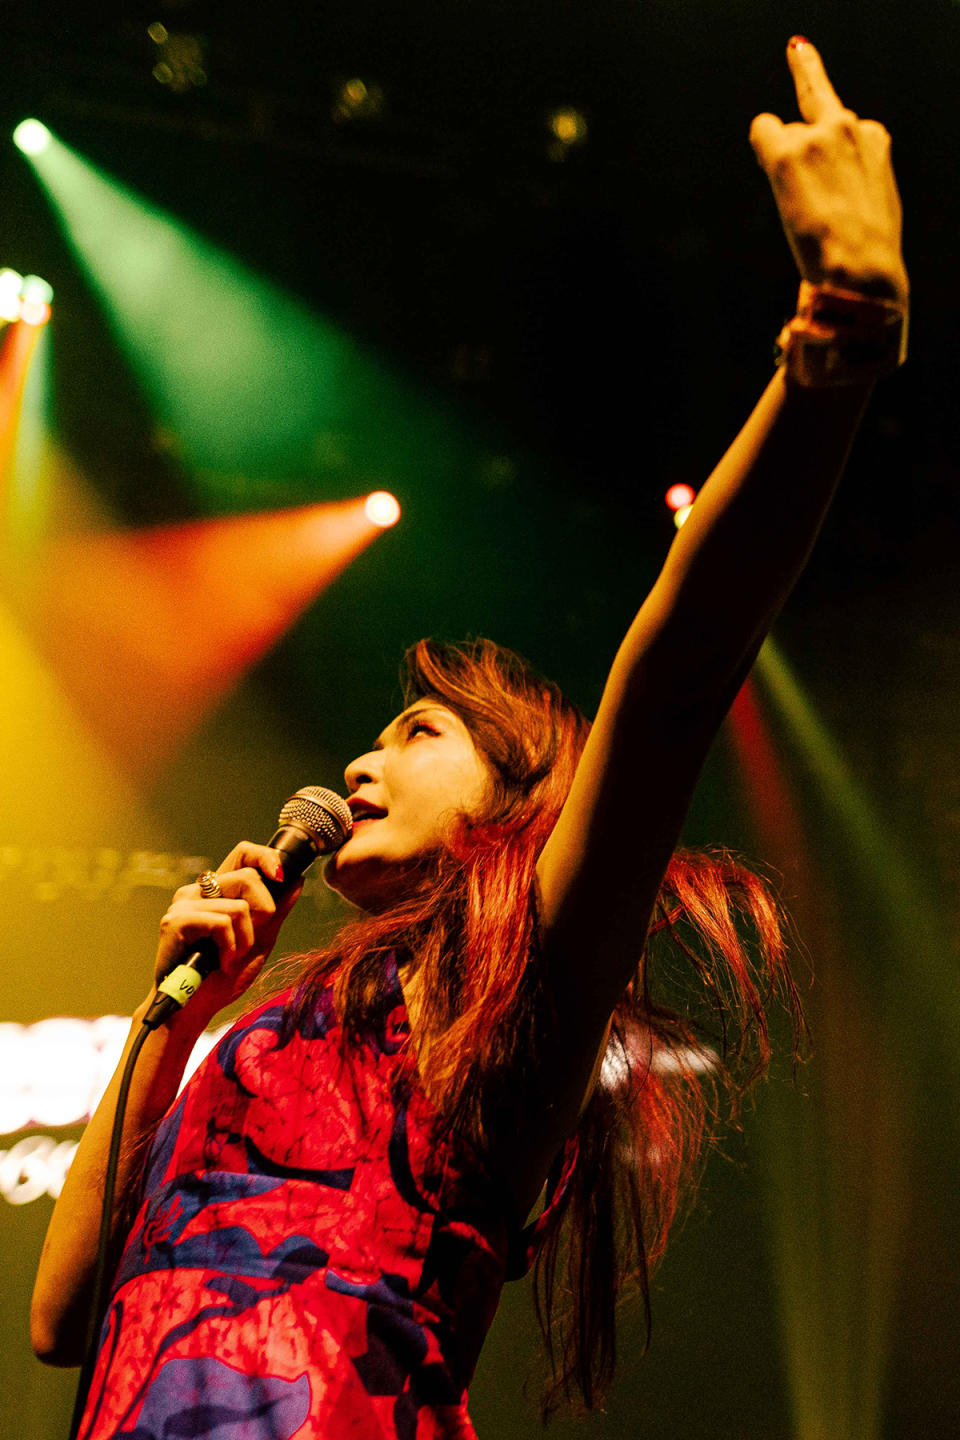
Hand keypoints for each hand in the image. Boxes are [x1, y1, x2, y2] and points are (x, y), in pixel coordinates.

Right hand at [152, 842, 302, 1021]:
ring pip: (240, 905)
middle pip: (249, 876)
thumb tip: (297, 878)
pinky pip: (222, 923)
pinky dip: (230, 948)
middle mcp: (197, 891)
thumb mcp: (260, 940)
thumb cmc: (222, 977)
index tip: (282, 876)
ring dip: (246, 940)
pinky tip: (221, 963)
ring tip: (230, 958)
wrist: (194, 1010)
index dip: (266, 856)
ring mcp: (184, 903)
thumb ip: (277, 910)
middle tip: (249, 942)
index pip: (243, 852)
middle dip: (263, 913)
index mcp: (217, 891)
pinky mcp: (175, 921)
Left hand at [750, 38, 907, 304]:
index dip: (819, 84)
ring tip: (803, 203)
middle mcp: (849, 127)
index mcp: (873, 142)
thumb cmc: (866, 252)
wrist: (862, 269)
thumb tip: (824, 187)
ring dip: (782, 163)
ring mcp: (818, 137)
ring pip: (782, 132)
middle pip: (814, 101)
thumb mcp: (872, 206)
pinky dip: (762, 148)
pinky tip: (777, 175)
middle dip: (806, 69)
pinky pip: (762, 129)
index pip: (843, 116)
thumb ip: (850, 179)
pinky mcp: (788, 151)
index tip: (802, 52)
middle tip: (796, 47)